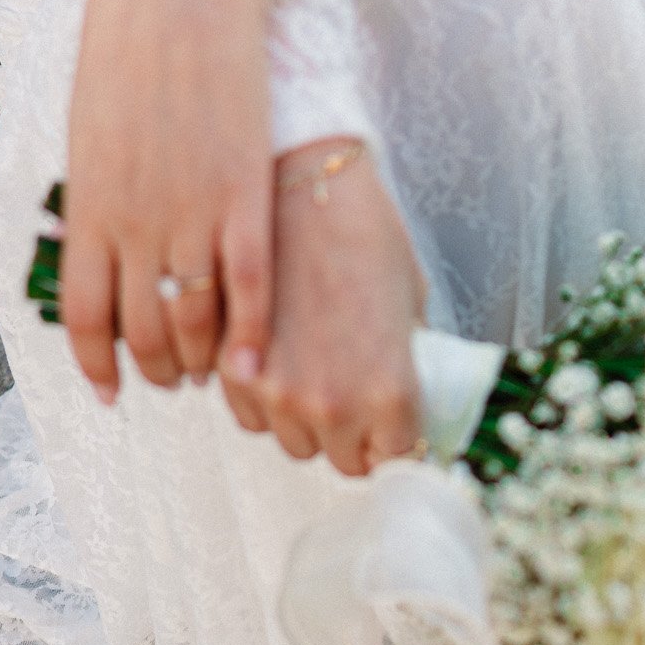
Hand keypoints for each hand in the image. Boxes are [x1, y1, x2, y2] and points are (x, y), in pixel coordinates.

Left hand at [63, 0, 272, 402]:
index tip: (114, 390)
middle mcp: (135, 223)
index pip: (87, 316)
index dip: (99, 364)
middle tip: (176, 379)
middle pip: (143, 331)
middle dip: (158, 370)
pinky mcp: (244, 200)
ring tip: (215, 372)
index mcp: (91, 206)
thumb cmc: (131, 46)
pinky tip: (253, 361)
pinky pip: (250, 293)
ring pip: (195, 322)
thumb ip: (102, 197)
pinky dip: (250, 337)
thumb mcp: (95, 132)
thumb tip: (103, 246)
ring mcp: (192, 215)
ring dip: (203, 361)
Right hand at [223, 140, 425, 475]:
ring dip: (305, 422)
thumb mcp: (410, 302)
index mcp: (391, 394)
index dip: (398, 440)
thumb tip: (408, 394)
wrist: (298, 183)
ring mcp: (278, 394)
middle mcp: (333, 407)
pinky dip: (263, 399)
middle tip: (354, 397)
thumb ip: (407, 363)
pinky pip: (250, 416)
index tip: (394, 427)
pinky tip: (278, 360)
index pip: (399, 458)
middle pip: (342, 461)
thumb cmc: (365, 232)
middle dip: (352, 436)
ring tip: (314, 373)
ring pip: (293, 443)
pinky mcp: (234, 371)